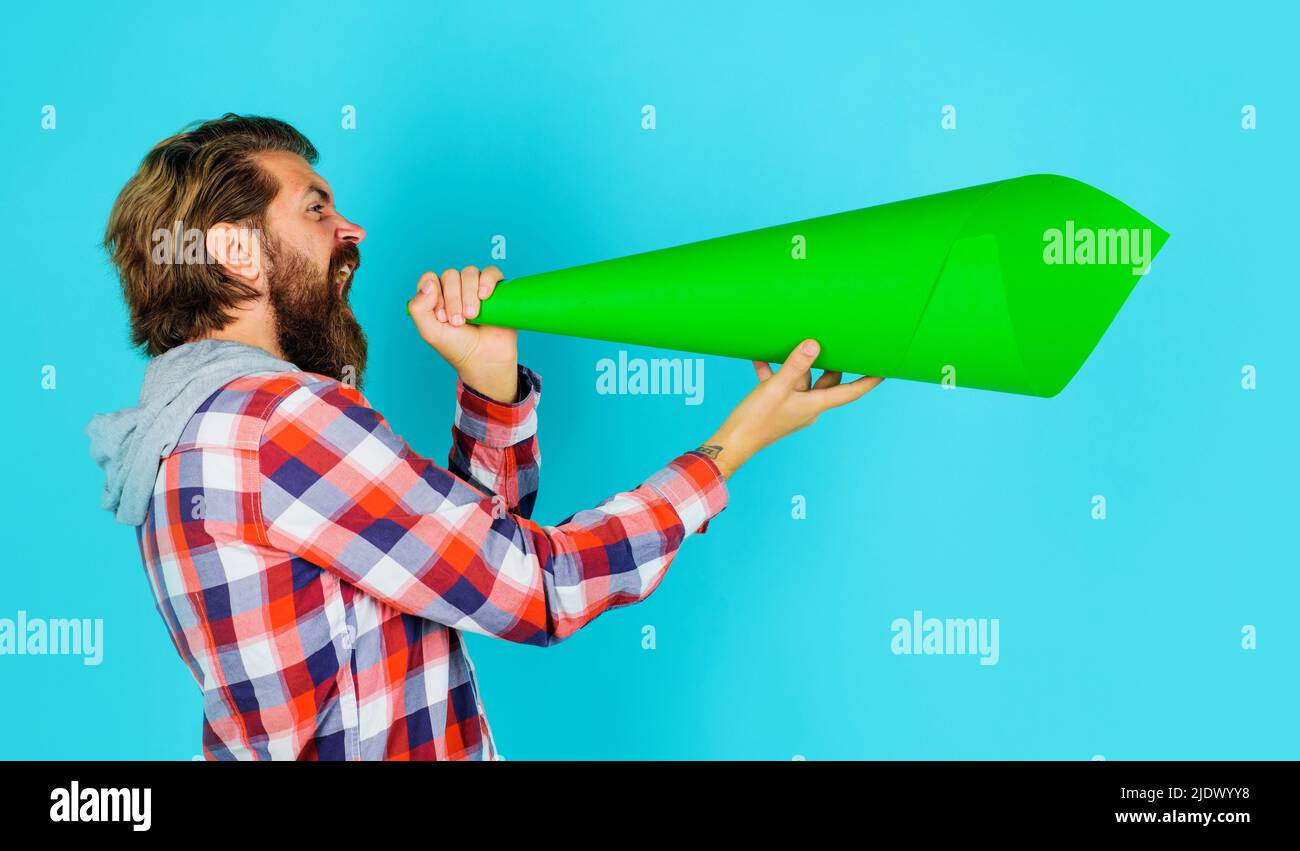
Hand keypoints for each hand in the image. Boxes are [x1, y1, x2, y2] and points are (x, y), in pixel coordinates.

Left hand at [407, 265, 518, 401]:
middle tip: (459, 322)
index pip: (430, 278)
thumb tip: (429, 282)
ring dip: (469, 294)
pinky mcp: (496, 289)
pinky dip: (487, 281)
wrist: (485, 360)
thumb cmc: (457, 347)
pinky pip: (491, 272)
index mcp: (437, 296)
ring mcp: (475, 288)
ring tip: (473, 316)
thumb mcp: (429, 332)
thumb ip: (418, 308)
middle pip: (450, 275)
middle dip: (454, 299)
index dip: (435, 294)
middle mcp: (455, 289)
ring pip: (469, 272)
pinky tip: (485, 296)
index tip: (442, 317)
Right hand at [699, 339, 882, 478]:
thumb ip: (795, 364)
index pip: (850, 392)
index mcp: (815, 405)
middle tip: (839, 341)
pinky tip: (761, 357)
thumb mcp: (776, 388)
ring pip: (802, 379)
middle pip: (827, 381)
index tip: (885, 369)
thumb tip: (814, 344)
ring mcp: (792, 407)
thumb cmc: (755, 421)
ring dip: (795, 363)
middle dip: (830, 361)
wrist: (732, 442)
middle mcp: (808, 407)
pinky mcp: (777, 406)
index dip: (869, 380)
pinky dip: (774, 370)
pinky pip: (781, 384)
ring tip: (792, 341)